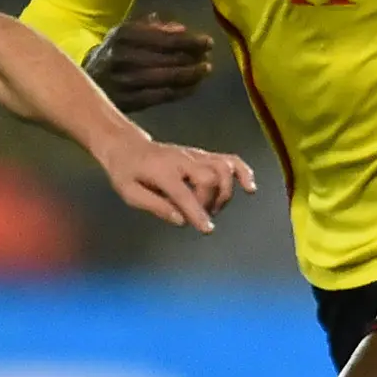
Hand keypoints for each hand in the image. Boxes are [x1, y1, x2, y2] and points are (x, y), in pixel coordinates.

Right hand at [87, 12, 215, 111]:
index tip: (208, 42)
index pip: (164, 38)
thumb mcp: (127, 31)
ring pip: (165, 79)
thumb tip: (181, 30)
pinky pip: (159, 97)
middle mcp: (121, 57)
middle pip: (167, 59)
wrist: (83, 81)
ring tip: (204, 72)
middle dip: (192, 59)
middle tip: (207, 59)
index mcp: (122, 35)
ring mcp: (122, 81)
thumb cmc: (114, 52)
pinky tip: (192, 87)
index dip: (190, 41)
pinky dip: (180, 92)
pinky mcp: (125, 102)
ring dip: (189, 76)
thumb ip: (154, 27)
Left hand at [99, 138, 255, 233]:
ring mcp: (196, 155)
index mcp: (162, 170)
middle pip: (209, 177)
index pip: (184, 192)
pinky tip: (250, 188)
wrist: (127, 147)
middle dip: (209, 201)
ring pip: (223, 168)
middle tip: (199, 215)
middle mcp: (183, 160)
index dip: (197, 212)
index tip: (207, 229)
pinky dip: (242, 173)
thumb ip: (155, 206)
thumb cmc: (126, 172)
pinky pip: (229, 160)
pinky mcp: (203, 155)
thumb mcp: (129, 193)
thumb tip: (181, 221)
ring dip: (225, 192)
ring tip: (215, 208)